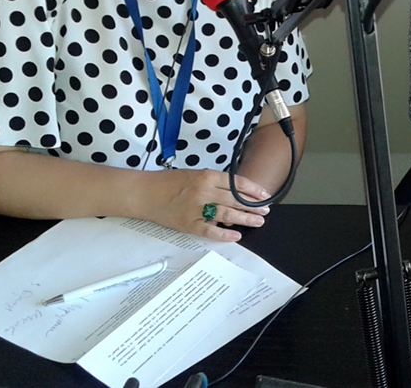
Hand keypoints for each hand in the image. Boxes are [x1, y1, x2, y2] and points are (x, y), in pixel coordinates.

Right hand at [144, 168, 271, 241]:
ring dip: (245, 219)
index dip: (253, 190)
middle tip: (265, 211)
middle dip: (253, 206)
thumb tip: (235, 195)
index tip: (264, 195)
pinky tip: (236, 236)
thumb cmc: (170, 182)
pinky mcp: (188, 224)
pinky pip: (210, 231)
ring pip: (227, 215)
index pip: (237, 183)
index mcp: (207, 176)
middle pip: (235, 200)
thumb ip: (215, 183)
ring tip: (257, 222)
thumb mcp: (195, 174)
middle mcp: (204, 191)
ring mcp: (196, 209)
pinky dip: (224, 234)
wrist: (145, 193)